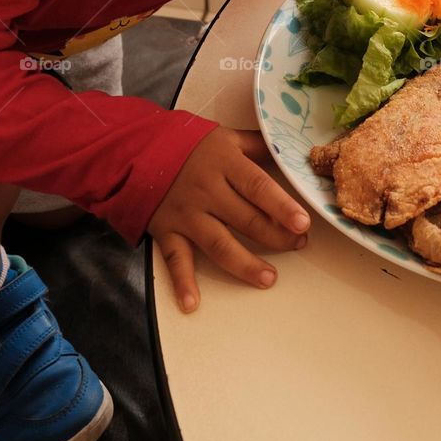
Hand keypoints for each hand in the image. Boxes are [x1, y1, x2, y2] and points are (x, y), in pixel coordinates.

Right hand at [148, 127, 309, 312]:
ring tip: (268, 279)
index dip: (281, 205)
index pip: (258, 186)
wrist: (137, 149)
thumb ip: (257, 145)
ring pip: (218, 243)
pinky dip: (182, 282)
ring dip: (244, 264)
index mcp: (224, 162)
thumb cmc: (189, 143)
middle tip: (299, 245)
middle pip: (245, 219)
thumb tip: (288, 152)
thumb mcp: (225, 136)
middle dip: (275, 236)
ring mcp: (186, 213)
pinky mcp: (166, 230)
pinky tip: (192, 303)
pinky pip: (175, 259)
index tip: (303, 223)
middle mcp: (207, 189)